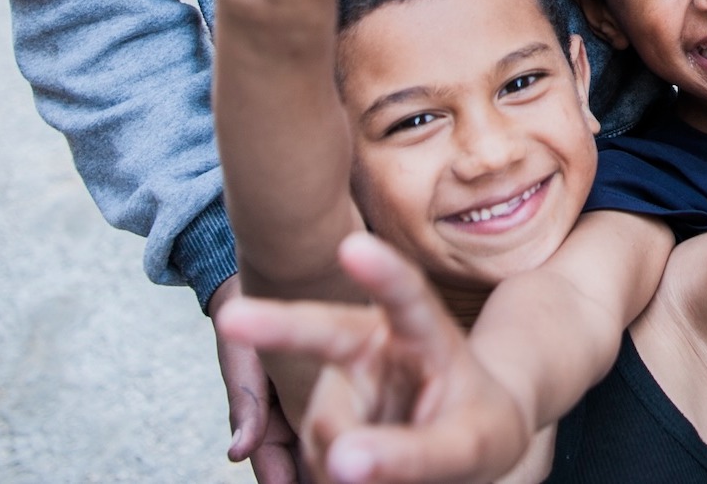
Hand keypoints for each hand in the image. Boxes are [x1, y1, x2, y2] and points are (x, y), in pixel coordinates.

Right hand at [218, 234, 535, 483]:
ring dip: (340, 464)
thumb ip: (412, 452)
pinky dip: (328, 477)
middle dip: (276, 323)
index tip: (354, 246)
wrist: (462, 442)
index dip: (383, 273)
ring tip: (384, 473)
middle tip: (231, 315)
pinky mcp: (324, 419)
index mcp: (425, 334)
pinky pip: (311, 456)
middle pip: (324, 332)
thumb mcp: (468, 445)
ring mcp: (343, 381)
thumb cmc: (476, 430)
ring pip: (322, 428)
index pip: (408, 298)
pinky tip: (354, 477)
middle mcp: (374, 346)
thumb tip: (338, 461)